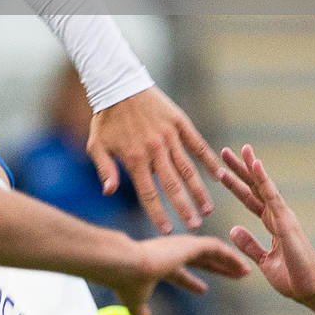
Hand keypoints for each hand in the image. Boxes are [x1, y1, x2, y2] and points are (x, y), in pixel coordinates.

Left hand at [88, 86, 221, 232]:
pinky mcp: (179, 123)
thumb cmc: (105, 117)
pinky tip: (218, 175)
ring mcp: (169, 136)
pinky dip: (208, 160)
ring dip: (199, 190)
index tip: (168, 231)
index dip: (158, 214)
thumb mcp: (96, 144)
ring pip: (188, 169)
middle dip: (184, 208)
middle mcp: (154, 150)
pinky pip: (197, 145)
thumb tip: (108, 192)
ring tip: (208, 208)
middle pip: (172, 185)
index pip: (148, 193)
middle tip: (195, 226)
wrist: (117, 84)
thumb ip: (104, 169)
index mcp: (134, 158)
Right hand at [96, 234, 248, 314]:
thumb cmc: (126, 281)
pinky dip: (229, 256)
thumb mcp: (135, 300)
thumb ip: (141, 309)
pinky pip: (215, 247)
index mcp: (158, 265)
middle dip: (217, 268)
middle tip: (234, 275)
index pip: (179, 273)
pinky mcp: (188, 244)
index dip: (191, 282)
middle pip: (200, 260)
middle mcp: (169, 253)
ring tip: (245, 270)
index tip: (203, 289)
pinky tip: (241, 265)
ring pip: (211, 251)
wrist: (123, 265)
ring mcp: (179, 246)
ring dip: (228, 261)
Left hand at [219, 144, 314, 305]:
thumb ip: (250, 245)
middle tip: (225, 151)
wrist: (313, 291)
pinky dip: (263, 179)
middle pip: (255, 187)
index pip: (250, 199)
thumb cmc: (294, 279)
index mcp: (273, 224)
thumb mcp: (265, 261)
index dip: (237, 184)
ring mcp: (283, 217)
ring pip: (263, 186)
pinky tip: (255, 164)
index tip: (222, 170)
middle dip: (240, 169)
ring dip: (251, 167)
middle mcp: (278, 216)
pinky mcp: (286, 222)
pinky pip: (271, 196)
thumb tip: (233, 229)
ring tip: (240, 149)